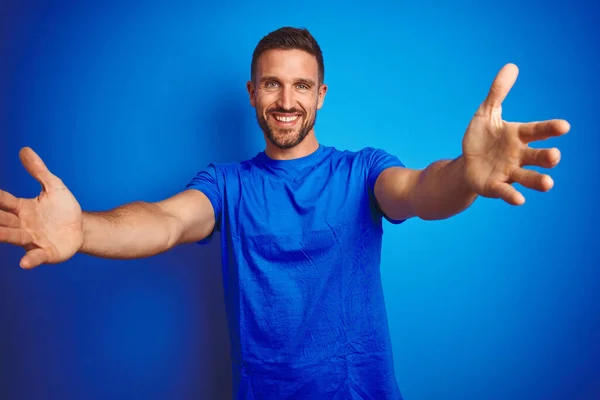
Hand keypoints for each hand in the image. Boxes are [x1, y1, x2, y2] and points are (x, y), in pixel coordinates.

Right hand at [0, 147, 83, 268]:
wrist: (81, 227)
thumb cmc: (63, 208)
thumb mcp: (54, 186)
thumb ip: (38, 171)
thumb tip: (24, 149)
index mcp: (21, 208)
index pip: (3, 201)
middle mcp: (22, 225)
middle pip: (2, 220)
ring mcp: (33, 239)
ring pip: (14, 237)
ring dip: (4, 236)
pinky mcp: (47, 252)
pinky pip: (36, 256)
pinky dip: (30, 259)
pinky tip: (24, 262)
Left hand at [462, 63, 569, 204]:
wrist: (467, 162)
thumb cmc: (482, 138)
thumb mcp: (486, 113)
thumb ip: (498, 93)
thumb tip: (511, 66)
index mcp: (519, 136)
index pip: (538, 131)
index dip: (550, 129)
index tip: (564, 126)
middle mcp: (519, 155)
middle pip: (537, 156)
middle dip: (547, 157)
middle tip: (554, 157)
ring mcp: (508, 172)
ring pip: (527, 177)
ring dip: (538, 181)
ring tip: (548, 184)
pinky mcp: (495, 186)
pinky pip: (506, 191)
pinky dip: (512, 195)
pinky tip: (519, 200)